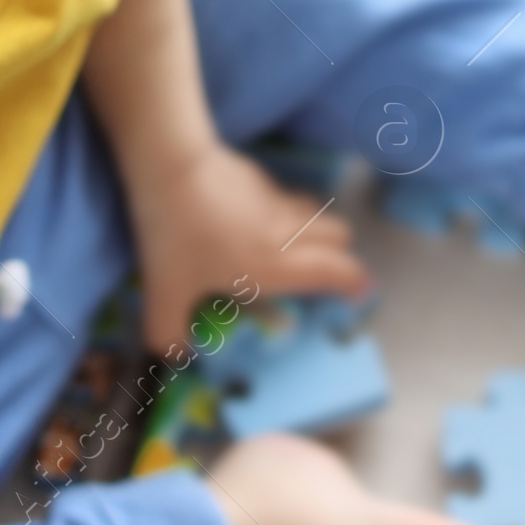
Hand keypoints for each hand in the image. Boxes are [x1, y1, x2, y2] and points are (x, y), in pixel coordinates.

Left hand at [131, 140, 371, 354]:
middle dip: (339, 253)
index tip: (359, 293)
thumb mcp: (166, 293)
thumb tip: (172, 357)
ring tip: (294, 244)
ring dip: (317, 228)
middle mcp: (287, 233)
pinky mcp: (259, 178)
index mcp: (277, 266)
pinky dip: (287, 210)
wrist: (171, 168)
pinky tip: (256, 218)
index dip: (355, 283)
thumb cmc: (177, 236)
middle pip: (340, 235)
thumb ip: (167, 332)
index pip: (337, 272)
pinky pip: (288, 196)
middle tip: (322, 270)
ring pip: (318, 212)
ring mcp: (276, 200)